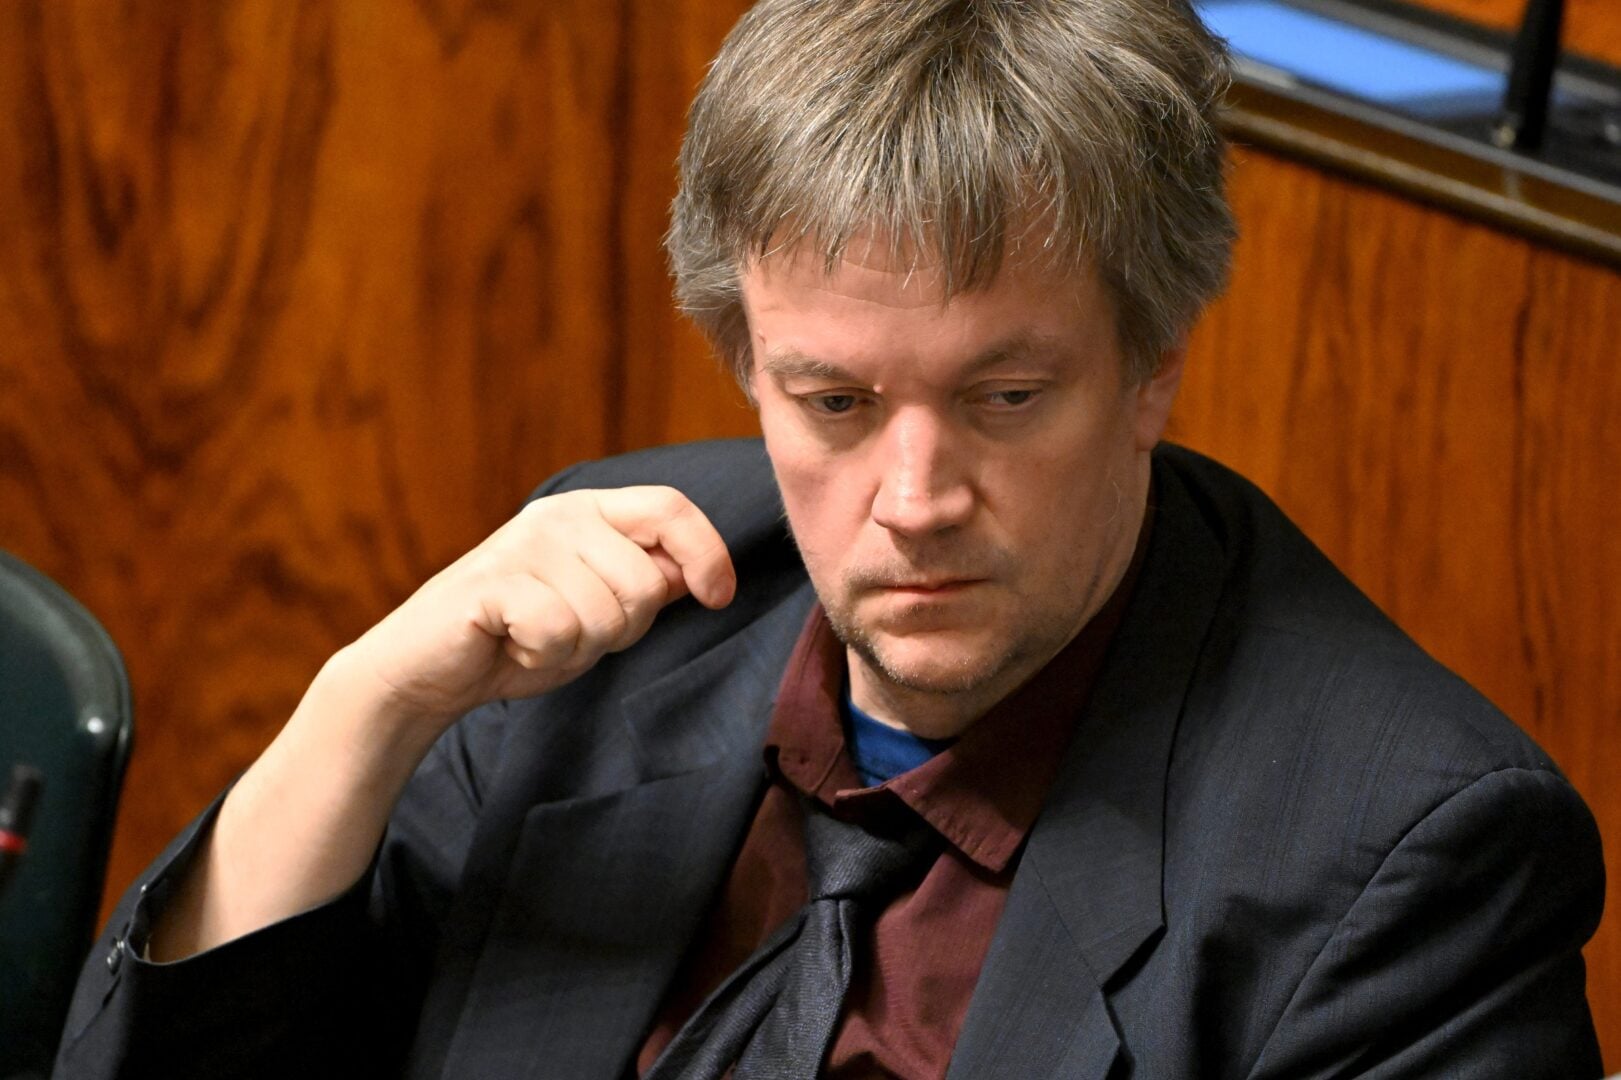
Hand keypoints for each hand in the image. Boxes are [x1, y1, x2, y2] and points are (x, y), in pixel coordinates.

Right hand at [336, 485, 735, 736]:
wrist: (431, 669)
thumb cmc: (521, 637)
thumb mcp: (599, 610)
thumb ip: (644, 583)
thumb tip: (695, 571)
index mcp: (591, 512)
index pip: (671, 508)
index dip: (708, 553)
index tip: (718, 598)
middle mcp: (559, 515)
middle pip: (646, 583)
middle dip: (622, 630)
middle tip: (571, 631)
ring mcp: (524, 544)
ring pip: (607, 616)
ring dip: (579, 648)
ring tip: (536, 636)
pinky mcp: (491, 581)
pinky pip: (560, 632)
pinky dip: (543, 655)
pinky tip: (512, 643)